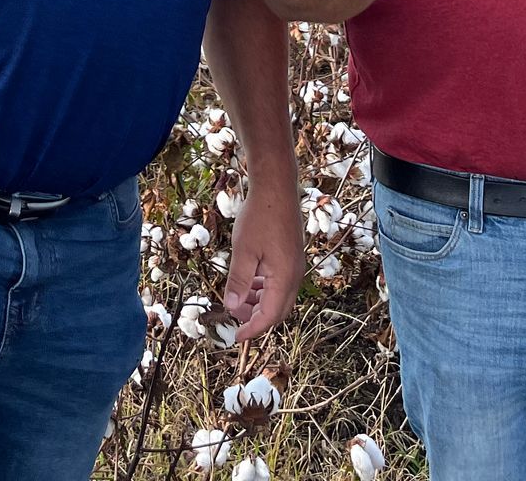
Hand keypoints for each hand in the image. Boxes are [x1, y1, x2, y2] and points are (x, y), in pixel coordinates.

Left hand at [222, 175, 303, 340]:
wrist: (276, 188)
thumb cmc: (260, 217)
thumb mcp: (243, 250)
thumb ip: (239, 281)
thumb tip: (232, 307)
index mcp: (284, 277)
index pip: (269, 316)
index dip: (252, 329)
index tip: (235, 337)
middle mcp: (294, 275)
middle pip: (278, 311)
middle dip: (256, 319)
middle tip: (234, 320)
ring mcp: (294, 266)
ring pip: (278, 297)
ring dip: (258, 304)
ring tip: (236, 300)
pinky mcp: (290, 258)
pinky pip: (279, 283)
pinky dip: (263, 289)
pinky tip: (248, 283)